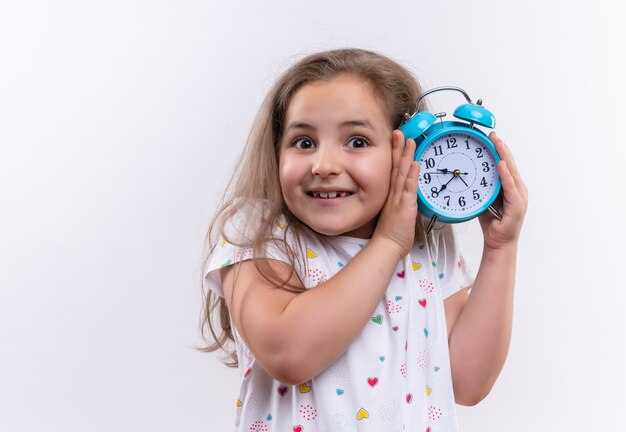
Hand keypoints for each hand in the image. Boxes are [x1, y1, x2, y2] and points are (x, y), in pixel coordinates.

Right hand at [373, 130, 419, 258]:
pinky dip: (412, 175)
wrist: (386, 245)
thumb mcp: (394, 211)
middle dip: (397, 149)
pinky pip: (409, 188)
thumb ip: (398, 199)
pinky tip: (414, 164)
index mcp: (390, 193)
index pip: (393, 170)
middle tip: (399, 132)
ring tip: (408, 141)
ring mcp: (398, 199)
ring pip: (402, 174)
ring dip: (405, 156)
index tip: (396, 140)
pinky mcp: (405, 206)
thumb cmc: (391, 231)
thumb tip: (404, 191)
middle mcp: (393, 193)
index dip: (394, 154)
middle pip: (396, 167)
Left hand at [478, 132, 527, 250]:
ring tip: (498, 143)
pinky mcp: (517, 206)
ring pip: (512, 172)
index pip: (505, 164)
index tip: (491, 137)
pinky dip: (506, 175)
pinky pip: (510, 187)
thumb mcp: (484, 199)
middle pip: (510, 164)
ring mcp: (520, 196)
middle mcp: (518, 189)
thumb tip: (468, 175)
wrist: (498, 242)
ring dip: (505, 156)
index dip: (499, 149)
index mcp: (511, 186)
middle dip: (502, 148)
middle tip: (493, 135)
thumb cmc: (492, 222)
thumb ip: (481, 186)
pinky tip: (501, 165)